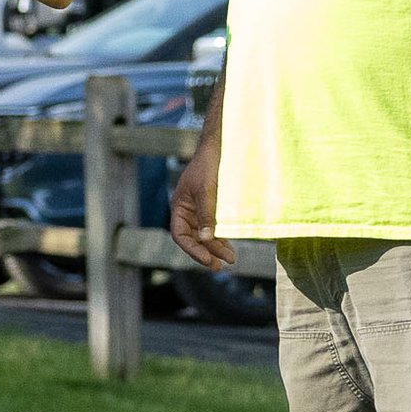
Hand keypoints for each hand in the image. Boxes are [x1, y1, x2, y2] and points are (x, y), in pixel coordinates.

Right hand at [168, 141, 234, 270]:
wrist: (222, 146)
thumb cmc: (209, 164)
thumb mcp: (207, 190)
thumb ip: (206, 215)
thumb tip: (205, 239)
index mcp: (179, 207)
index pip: (180, 235)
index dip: (192, 250)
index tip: (208, 260)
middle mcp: (188, 211)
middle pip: (193, 239)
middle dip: (207, 253)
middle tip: (221, 266)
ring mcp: (200, 211)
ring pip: (205, 236)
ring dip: (217, 248)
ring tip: (231, 259)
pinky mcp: (214, 208)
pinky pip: (215, 228)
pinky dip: (222, 238)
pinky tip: (230, 246)